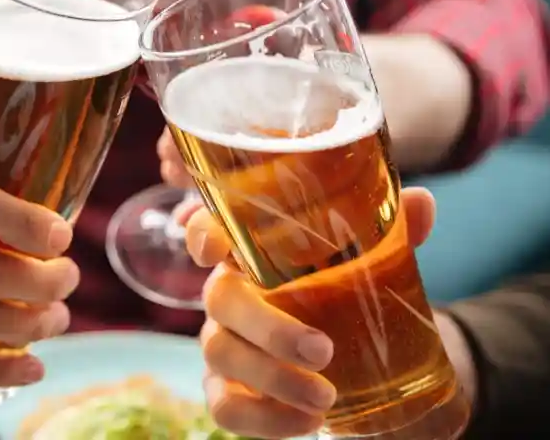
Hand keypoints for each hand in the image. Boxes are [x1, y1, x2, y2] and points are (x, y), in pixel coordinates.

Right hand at [178, 187, 436, 437]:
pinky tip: (307, 422)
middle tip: (322, 350)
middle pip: (218, 299)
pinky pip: (225, 406)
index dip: (201, 235)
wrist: (351, 351)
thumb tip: (422, 204)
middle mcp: (227, 293)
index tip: (215, 249)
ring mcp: (222, 343)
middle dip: (266, 327)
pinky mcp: (226, 389)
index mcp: (249, 253)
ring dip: (273, 378)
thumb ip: (389, 230)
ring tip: (326, 398)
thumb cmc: (342, 291)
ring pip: (221, 354)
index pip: (208, 230)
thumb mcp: (367, 259)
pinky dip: (264, 418)